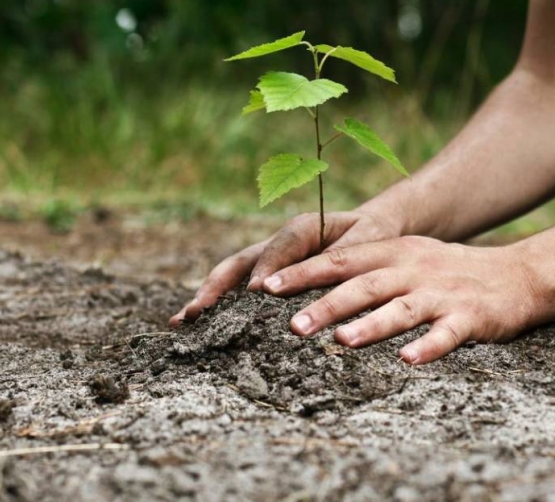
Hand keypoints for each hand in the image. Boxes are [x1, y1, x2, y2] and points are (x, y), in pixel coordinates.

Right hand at [169, 209, 401, 325]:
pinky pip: (239, 289)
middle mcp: (278, 243)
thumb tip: (318, 277)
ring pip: (232, 276)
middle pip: (240, 262)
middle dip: (216, 287)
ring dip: (207, 297)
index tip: (256, 293)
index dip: (267, 268)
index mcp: (303, 228)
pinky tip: (197, 326)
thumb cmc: (372, 236)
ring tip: (182, 321)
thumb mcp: (367, 242)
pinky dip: (218, 305)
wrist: (372, 230)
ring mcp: (268, 260)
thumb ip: (343, 256)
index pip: (280, 247)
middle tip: (196, 311)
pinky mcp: (267, 275)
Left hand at [260, 236, 540, 363]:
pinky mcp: (471, 317)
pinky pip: (446, 334)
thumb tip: (308, 286)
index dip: (303, 272)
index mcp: (394, 253)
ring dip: (371, 325)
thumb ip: (364, 268)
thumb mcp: (406, 258)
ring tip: (342, 342)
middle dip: (327, 304)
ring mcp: (442, 293)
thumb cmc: (448, 271)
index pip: (340, 259)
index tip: (267, 286)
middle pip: (364, 285)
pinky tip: (408, 361)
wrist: (518, 275)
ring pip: (401, 309)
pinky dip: (427, 347)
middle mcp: (413, 269)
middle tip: (292, 325)